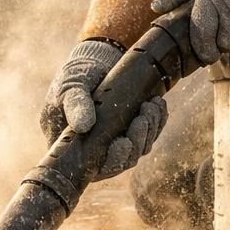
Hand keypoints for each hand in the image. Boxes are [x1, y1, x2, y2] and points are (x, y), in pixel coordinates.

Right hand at [40, 40, 167, 179]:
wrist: (94, 62)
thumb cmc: (75, 78)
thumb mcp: (71, 87)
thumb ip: (75, 105)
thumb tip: (82, 126)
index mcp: (74, 147)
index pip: (94, 167)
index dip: (112, 161)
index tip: (124, 143)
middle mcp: (95, 150)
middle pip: (121, 161)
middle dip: (136, 143)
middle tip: (143, 120)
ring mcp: (115, 141)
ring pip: (138, 149)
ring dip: (149, 130)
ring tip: (152, 106)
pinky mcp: (131, 131)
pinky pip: (148, 135)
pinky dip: (156, 122)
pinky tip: (158, 106)